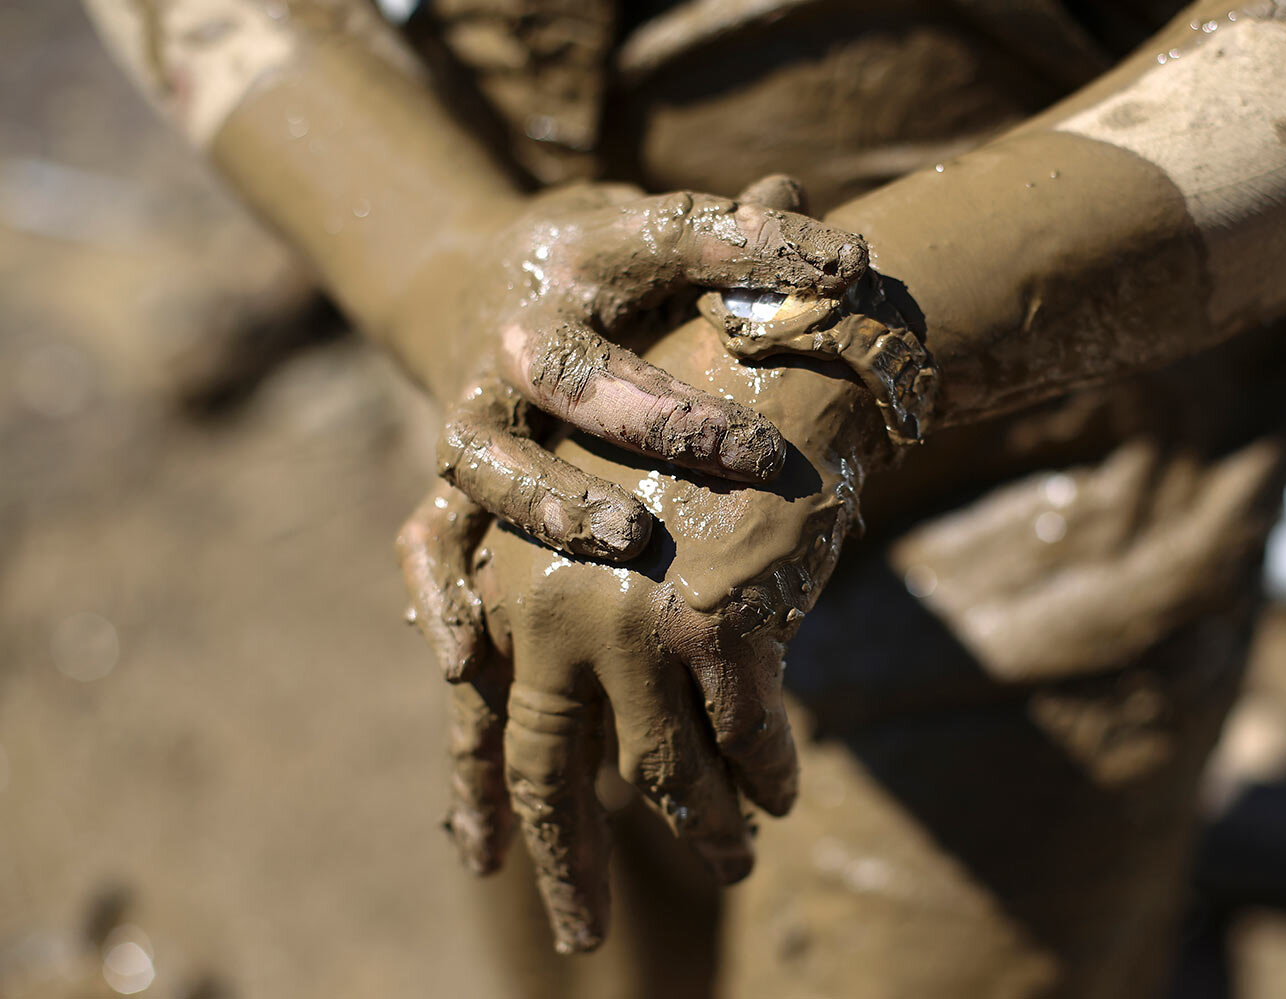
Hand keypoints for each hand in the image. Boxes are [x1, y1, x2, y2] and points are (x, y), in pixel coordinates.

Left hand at [405, 301, 893, 952]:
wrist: (761, 337)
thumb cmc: (688, 427)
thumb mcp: (613, 521)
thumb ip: (582, 616)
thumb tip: (590, 712)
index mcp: (513, 575)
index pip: (483, 714)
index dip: (479, 796)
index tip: (480, 863)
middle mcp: (549, 605)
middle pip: (552, 768)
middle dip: (567, 862)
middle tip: (578, 935)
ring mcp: (628, 616)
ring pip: (668, 771)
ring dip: (705, 829)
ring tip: (733, 860)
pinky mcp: (715, 620)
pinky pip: (748, 738)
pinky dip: (764, 772)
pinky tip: (779, 793)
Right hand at [407, 177, 867, 567]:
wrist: (467, 283)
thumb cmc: (611, 274)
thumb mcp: (668, 237)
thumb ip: (744, 242)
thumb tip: (845, 250)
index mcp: (592, 252)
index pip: (675, 235)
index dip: (759, 247)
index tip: (850, 268)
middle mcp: (521, 328)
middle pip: (568, 366)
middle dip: (657, 413)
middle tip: (752, 452)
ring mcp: (475, 404)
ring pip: (486, 455)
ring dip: (551, 501)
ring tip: (629, 540)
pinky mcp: (450, 476)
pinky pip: (427, 537)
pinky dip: (441, 594)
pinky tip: (472, 658)